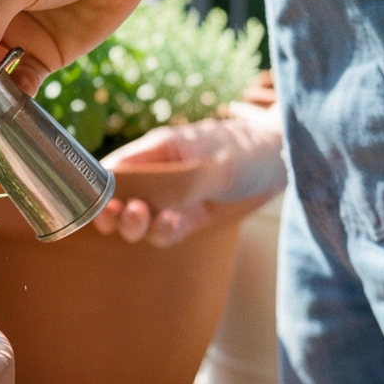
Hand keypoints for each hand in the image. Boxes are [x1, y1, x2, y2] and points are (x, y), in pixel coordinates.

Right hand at [93, 104, 285, 246]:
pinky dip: (163, 234)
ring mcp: (172, 199)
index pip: (113, 167)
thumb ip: (179, 182)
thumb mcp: (214, 162)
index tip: (96, 201)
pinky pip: (165, 233)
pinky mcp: (188, 219)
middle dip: (112, 210)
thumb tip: (146, 200)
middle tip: (122, 214)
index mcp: (156, 150)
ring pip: (139, 220)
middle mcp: (158, 176)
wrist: (286, 162)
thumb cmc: (249, 149)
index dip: (98, 186)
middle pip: (118, 198)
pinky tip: (172, 226)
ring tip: (145, 219)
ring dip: (135, 225)